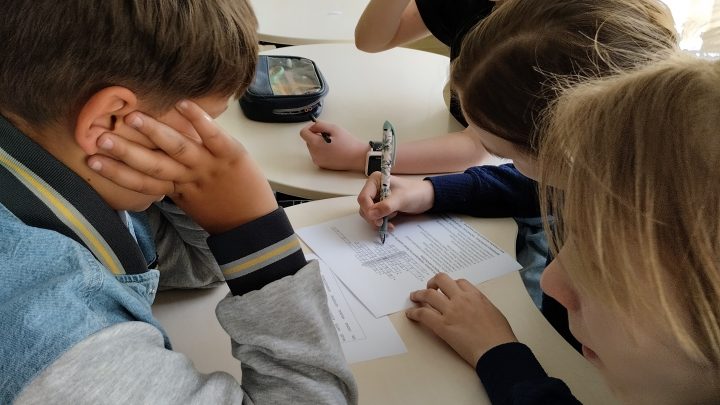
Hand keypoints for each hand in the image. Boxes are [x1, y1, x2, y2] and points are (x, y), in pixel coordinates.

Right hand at [87, 100, 276, 233]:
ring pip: (178, 147)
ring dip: (154, 132)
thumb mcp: (192, 200)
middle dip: (125, 152)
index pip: (142, 182)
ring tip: (132, 118)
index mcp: (177, 189)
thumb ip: (173, 181)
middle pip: (153, 164)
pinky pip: (212, 135)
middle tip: (100, 139)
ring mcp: (209, 165)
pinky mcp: (232, 154)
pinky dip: (198, 120)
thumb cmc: (222, 211)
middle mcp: (189, 177)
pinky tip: (181, 104)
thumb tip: (151, 161)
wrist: (256, 224)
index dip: (116, 172)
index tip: (90, 162)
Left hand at [299, 120, 367, 171]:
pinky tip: (333, 150)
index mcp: (316, 144)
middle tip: (329, 135)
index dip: (309, 127)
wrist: (358, 158)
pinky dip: (322, 151)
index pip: (303, 133)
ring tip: (332, 143)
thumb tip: (312, 126)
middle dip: (316, 136)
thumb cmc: (348, 143)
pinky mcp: (322, 165)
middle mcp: (314, 154)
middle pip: (308, 140)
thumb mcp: (334, 128)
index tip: (316, 127)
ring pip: (312, 148)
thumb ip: (320, 125)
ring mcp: (318, 161)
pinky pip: (317, 155)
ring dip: (319, 143)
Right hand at [357, 172, 433, 226]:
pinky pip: (375, 218)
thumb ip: (385, 206)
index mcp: (375, 181)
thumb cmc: (415, 193)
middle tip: (383, 223)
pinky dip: (382, 223)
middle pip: (364, 207)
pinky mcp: (381, 208)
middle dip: (373, 217)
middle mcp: (374, 189)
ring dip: (378, 221)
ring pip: (369, 214)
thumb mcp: (401, 199)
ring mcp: (377, 199)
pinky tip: (391, 225)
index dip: (368, 209)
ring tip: (391, 221)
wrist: (426, 198)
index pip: (363, 197)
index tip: (377, 219)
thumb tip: (371, 214)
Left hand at [406, 273, 517, 366]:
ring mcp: (450, 311)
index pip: (459, 282)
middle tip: (429, 287)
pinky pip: (423, 314)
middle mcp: (461, 299)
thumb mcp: (493, 312)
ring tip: (414, 297)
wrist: (497, 351)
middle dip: (433, 282)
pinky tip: (411, 314)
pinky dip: (414, 313)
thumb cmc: (500, 336)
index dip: (451, 284)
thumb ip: (481, 305)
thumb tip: (474, 307)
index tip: (447, 289)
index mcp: (476, 295)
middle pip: (442, 280)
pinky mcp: (442, 325)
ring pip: (428, 294)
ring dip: (418, 294)